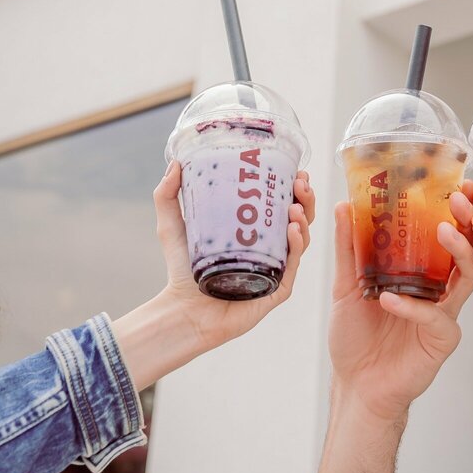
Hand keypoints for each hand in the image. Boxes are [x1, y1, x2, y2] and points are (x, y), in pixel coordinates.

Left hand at [154, 161, 314, 353]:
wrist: (183, 309)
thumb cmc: (181, 269)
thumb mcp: (172, 224)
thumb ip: (168, 194)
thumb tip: (174, 163)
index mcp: (255, 230)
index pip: (281, 203)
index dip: (293, 185)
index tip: (294, 169)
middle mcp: (270, 247)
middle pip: (299, 218)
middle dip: (305, 198)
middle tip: (300, 182)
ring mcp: (276, 268)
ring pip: (302, 239)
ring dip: (303, 218)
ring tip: (295, 205)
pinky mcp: (277, 289)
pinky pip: (293, 265)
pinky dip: (297, 245)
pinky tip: (292, 229)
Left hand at [328, 182, 472, 422]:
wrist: (355, 383)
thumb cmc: (356, 335)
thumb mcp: (346, 284)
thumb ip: (348, 247)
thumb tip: (344, 203)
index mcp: (423, 270)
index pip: (448, 233)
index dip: (459, 209)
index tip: (460, 183)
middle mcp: (440, 287)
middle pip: (469, 248)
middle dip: (469, 222)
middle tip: (459, 200)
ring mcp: (445, 312)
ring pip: (468, 276)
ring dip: (458, 251)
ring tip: (440, 231)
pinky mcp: (442, 338)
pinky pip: (435, 315)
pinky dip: (413, 305)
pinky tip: (389, 298)